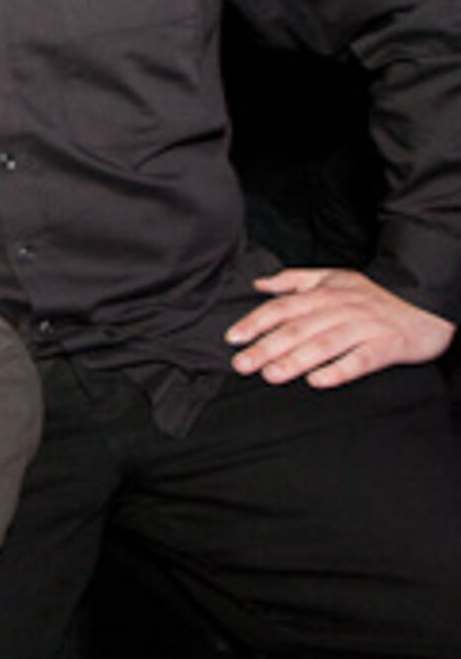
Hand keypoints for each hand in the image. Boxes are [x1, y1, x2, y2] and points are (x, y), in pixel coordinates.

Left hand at [226, 268, 455, 387]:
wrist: (425, 303)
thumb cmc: (372, 294)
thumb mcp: (333, 277)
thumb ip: (294, 280)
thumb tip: (259, 283)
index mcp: (324, 293)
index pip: (282, 307)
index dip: (256, 322)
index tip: (233, 338)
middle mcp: (340, 309)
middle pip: (298, 328)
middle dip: (267, 347)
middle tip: (242, 365)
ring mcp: (364, 327)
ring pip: (325, 344)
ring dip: (296, 360)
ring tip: (271, 375)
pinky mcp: (386, 346)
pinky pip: (360, 360)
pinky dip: (339, 370)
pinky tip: (318, 381)